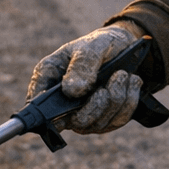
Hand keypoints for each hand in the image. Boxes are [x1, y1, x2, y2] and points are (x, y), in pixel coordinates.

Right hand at [27, 23, 143, 133]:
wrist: (124, 47)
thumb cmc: (99, 44)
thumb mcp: (91, 47)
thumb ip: (81, 66)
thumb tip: (72, 91)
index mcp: (49, 78)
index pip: (37, 105)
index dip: (45, 115)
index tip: (67, 109)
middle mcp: (62, 102)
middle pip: (75, 122)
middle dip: (99, 103)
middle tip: (116, 76)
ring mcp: (82, 114)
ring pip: (99, 123)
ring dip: (118, 98)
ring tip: (124, 74)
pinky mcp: (103, 120)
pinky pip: (117, 120)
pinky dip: (129, 101)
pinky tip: (131, 82)